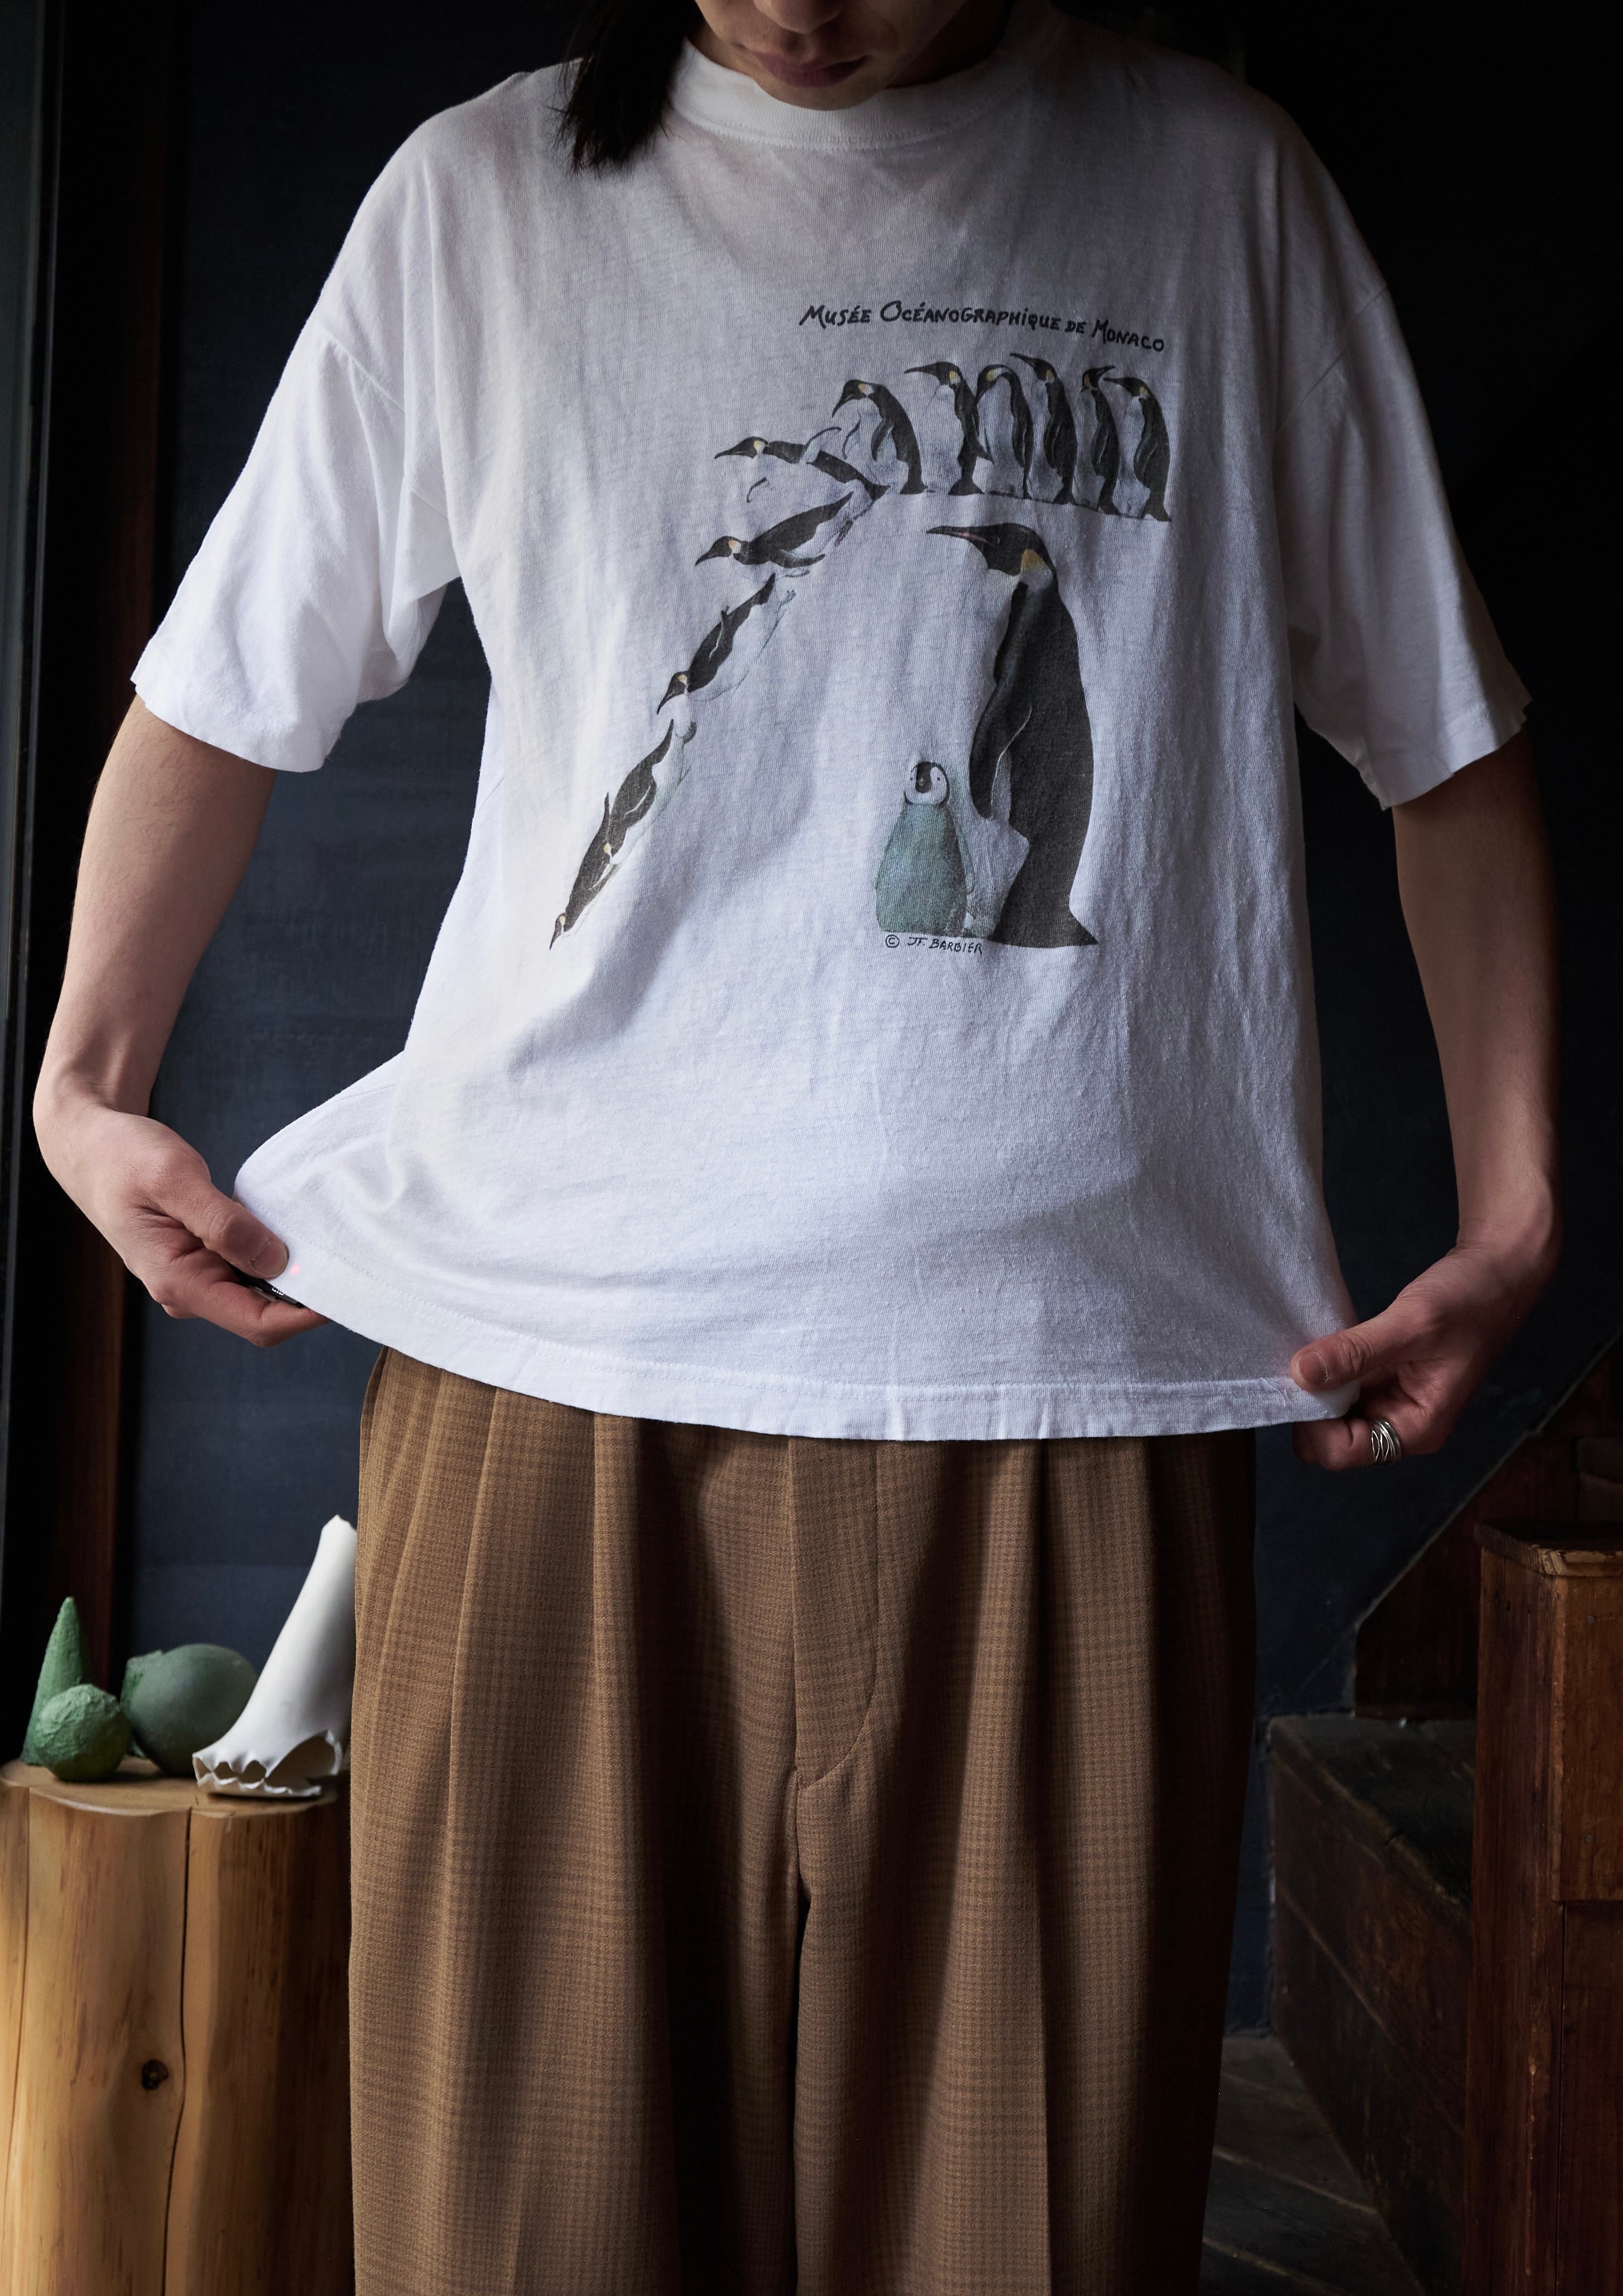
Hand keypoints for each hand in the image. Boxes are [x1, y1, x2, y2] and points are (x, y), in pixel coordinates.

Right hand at [35, 1093, 324, 1347]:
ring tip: (327, 1238)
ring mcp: (196, 1274)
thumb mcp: (173, 1180)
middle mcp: (189, 1289)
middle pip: (265, 1311)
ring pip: (261, 1288)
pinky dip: (275, 1250)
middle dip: (306, 1292)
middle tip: (349, 1256)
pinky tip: (294, 1227)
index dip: (306, 1315)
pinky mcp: (203, 1255)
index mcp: (178, 1283)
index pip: (257, 1324)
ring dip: (293, 1271)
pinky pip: (250, 1264)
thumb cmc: (123, 1157)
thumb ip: (224, 1223)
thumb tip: (276, 1260)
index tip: (345, 1289)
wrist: (91, 1144)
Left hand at [1288, 1229, 1556, 1469]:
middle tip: (1298, 1359)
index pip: (1342, 1452)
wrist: (1496, 1272)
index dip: (1312, 1423)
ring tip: (1309, 1347)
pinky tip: (1321, 1343)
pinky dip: (1326, 1368)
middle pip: (1331, 1438)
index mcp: (1417, 1428)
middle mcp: (1401, 1423)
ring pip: (1331, 1412)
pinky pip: (1340, 1385)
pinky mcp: (1382, 1378)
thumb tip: (1300, 1373)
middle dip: (1310, 1405)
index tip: (1297, 1378)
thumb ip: (1357, 1351)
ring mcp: (1391, 1401)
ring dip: (1315, 1385)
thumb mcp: (1412, 1323)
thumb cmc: (1470, 1300)